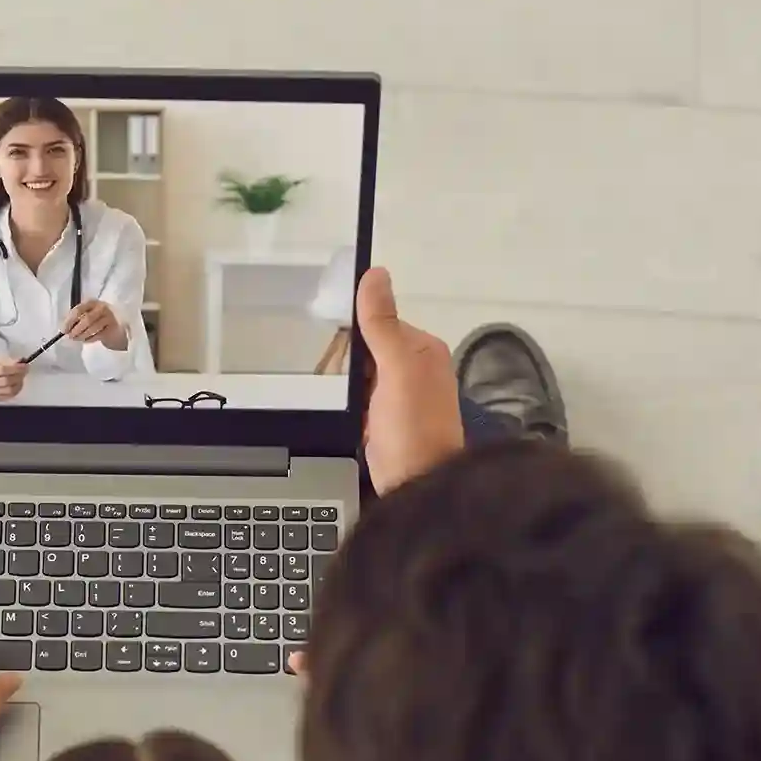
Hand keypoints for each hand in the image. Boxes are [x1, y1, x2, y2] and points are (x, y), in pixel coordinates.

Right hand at [0, 358, 28, 400]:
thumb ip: (8, 360)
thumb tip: (20, 361)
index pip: (2, 370)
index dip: (15, 368)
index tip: (24, 365)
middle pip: (7, 381)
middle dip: (19, 375)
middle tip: (25, 370)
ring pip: (9, 390)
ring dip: (19, 383)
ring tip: (21, 376)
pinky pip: (10, 396)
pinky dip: (17, 389)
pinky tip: (18, 383)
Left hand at [61, 299, 124, 348]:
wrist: (117, 330)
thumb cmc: (98, 322)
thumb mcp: (87, 316)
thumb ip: (77, 320)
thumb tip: (65, 329)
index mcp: (92, 303)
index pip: (78, 310)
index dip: (69, 321)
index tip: (64, 330)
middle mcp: (101, 308)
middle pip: (86, 319)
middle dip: (76, 329)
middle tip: (70, 336)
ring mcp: (108, 317)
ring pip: (92, 328)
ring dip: (82, 336)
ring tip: (78, 339)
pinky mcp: (112, 328)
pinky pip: (98, 335)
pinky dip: (89, 339)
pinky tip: (86, 340)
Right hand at [354, 267, 464, 492]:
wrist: (416, 486)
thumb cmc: (412, 427)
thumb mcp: (397, 369)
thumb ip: (383, 323)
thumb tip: (376, 274)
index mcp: (422, 349)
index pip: (379, 322)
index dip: (353, 334)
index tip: (338, 354)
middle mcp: (413, 367)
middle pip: (366, 347)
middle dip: (345, 362)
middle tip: (340, 384)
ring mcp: (399, 395)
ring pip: (358, 374)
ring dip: (343, 385)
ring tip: (345, 404)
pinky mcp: (384, 419)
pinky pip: (358, 398)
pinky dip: (347, 403)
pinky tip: (345, 414)